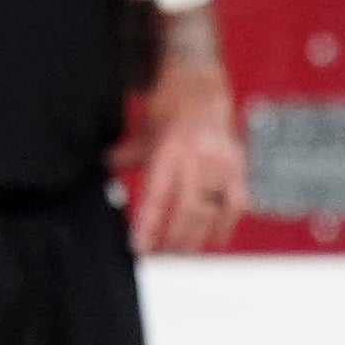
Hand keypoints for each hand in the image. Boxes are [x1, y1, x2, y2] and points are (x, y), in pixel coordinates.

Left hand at [120, 102, 245, 252]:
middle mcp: (199, 157)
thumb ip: (127, 155)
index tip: (141, 247)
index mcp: (171, 148)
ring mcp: (222, 164)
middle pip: (189, 210)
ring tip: (184, 251)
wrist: (202, 90)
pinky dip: (225, 225)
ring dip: (199, 237)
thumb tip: (105, 168)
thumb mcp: (145, 132)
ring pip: (213, 212)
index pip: (158, 196)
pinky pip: (236, 205)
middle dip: (175, 238)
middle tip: (164, 253)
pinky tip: (214, 238)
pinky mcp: (239, 168)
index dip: (149, 225)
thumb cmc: (170, 110)